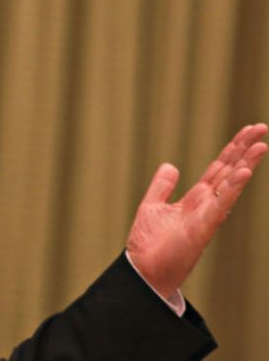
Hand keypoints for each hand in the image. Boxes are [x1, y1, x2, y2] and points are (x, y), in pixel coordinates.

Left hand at [127, 123, 267, 297]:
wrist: (143, 270)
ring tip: (261, 146)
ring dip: (245, 166)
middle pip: (229, 172)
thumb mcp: (152, 206)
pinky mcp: (202, 227)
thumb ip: (162, 187)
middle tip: (262, 128)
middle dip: (245, 150)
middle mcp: (206, 206)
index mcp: (196, 199)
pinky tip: (242, 172)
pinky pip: (220, 204)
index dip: (233, 150)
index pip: (219, 169)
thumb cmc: (149, 244)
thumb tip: (171, 165)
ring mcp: (207, 216)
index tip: (248, 131)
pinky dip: (231, 188)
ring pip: (230, 186)